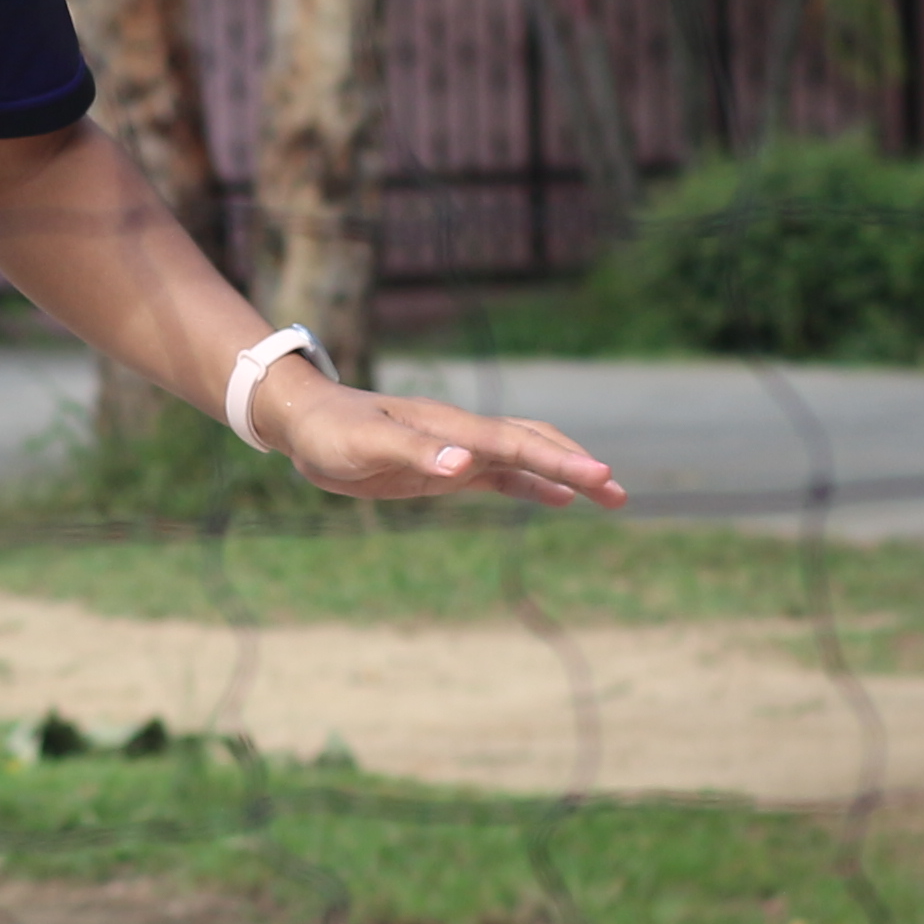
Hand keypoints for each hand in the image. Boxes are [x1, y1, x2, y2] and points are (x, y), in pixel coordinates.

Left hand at [248, 366, 626, 511]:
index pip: (517, 443)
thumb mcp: (365, 444)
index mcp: (450, 426)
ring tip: (609, 496)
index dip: (559, 461)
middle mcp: (462, 434)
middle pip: (534, 445)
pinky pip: (502, 477)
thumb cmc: (330, 431)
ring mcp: (456, 450)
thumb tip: (466, 463)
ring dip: (565, 475)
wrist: (304, 422)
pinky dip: (534, 487)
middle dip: (577, 466)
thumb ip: (415, 451)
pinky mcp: (445, 469)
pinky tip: (559, 501)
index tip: (599, 477)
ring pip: (525, 458)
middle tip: (619, 493)